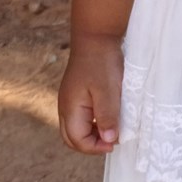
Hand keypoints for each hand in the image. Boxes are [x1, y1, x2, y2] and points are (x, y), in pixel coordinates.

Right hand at [58, 33, 123, 153]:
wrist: (96, 35)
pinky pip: (81, 115)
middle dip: (91, 144)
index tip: (116, 141)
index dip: (96, 147)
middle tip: (112, 140)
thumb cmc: (101, 61)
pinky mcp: (76, 92)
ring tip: (112, 128)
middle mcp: (65, 106)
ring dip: (92, 133)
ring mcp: (69, 99)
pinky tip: (107, 114)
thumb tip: (109, 140)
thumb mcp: (108, 90)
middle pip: (72, 138)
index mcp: (70, 109)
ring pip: (76, 127)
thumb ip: (107, 115)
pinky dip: (93, 121)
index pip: (78, 141)